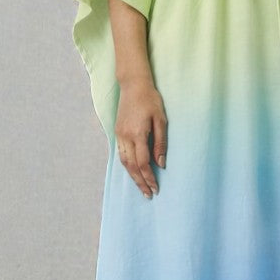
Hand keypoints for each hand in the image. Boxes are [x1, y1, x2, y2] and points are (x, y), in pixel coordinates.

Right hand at [115, 75, 166, 196]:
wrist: (133, 85)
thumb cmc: (150, 100)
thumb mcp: (161, 120)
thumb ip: (160, 143)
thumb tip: (161, 163)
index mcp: (137, 134)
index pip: (143, 163)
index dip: (149, 178)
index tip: (155, 188)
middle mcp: (125, 137)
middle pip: (132, 166)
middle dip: (140, 182)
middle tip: (148, 194)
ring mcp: (119, 135)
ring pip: (124, 162)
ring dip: (132, 176)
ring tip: (141, 187)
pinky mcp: (117, 132)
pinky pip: (121, 154)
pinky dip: (127, 166)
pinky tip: (133, 172)